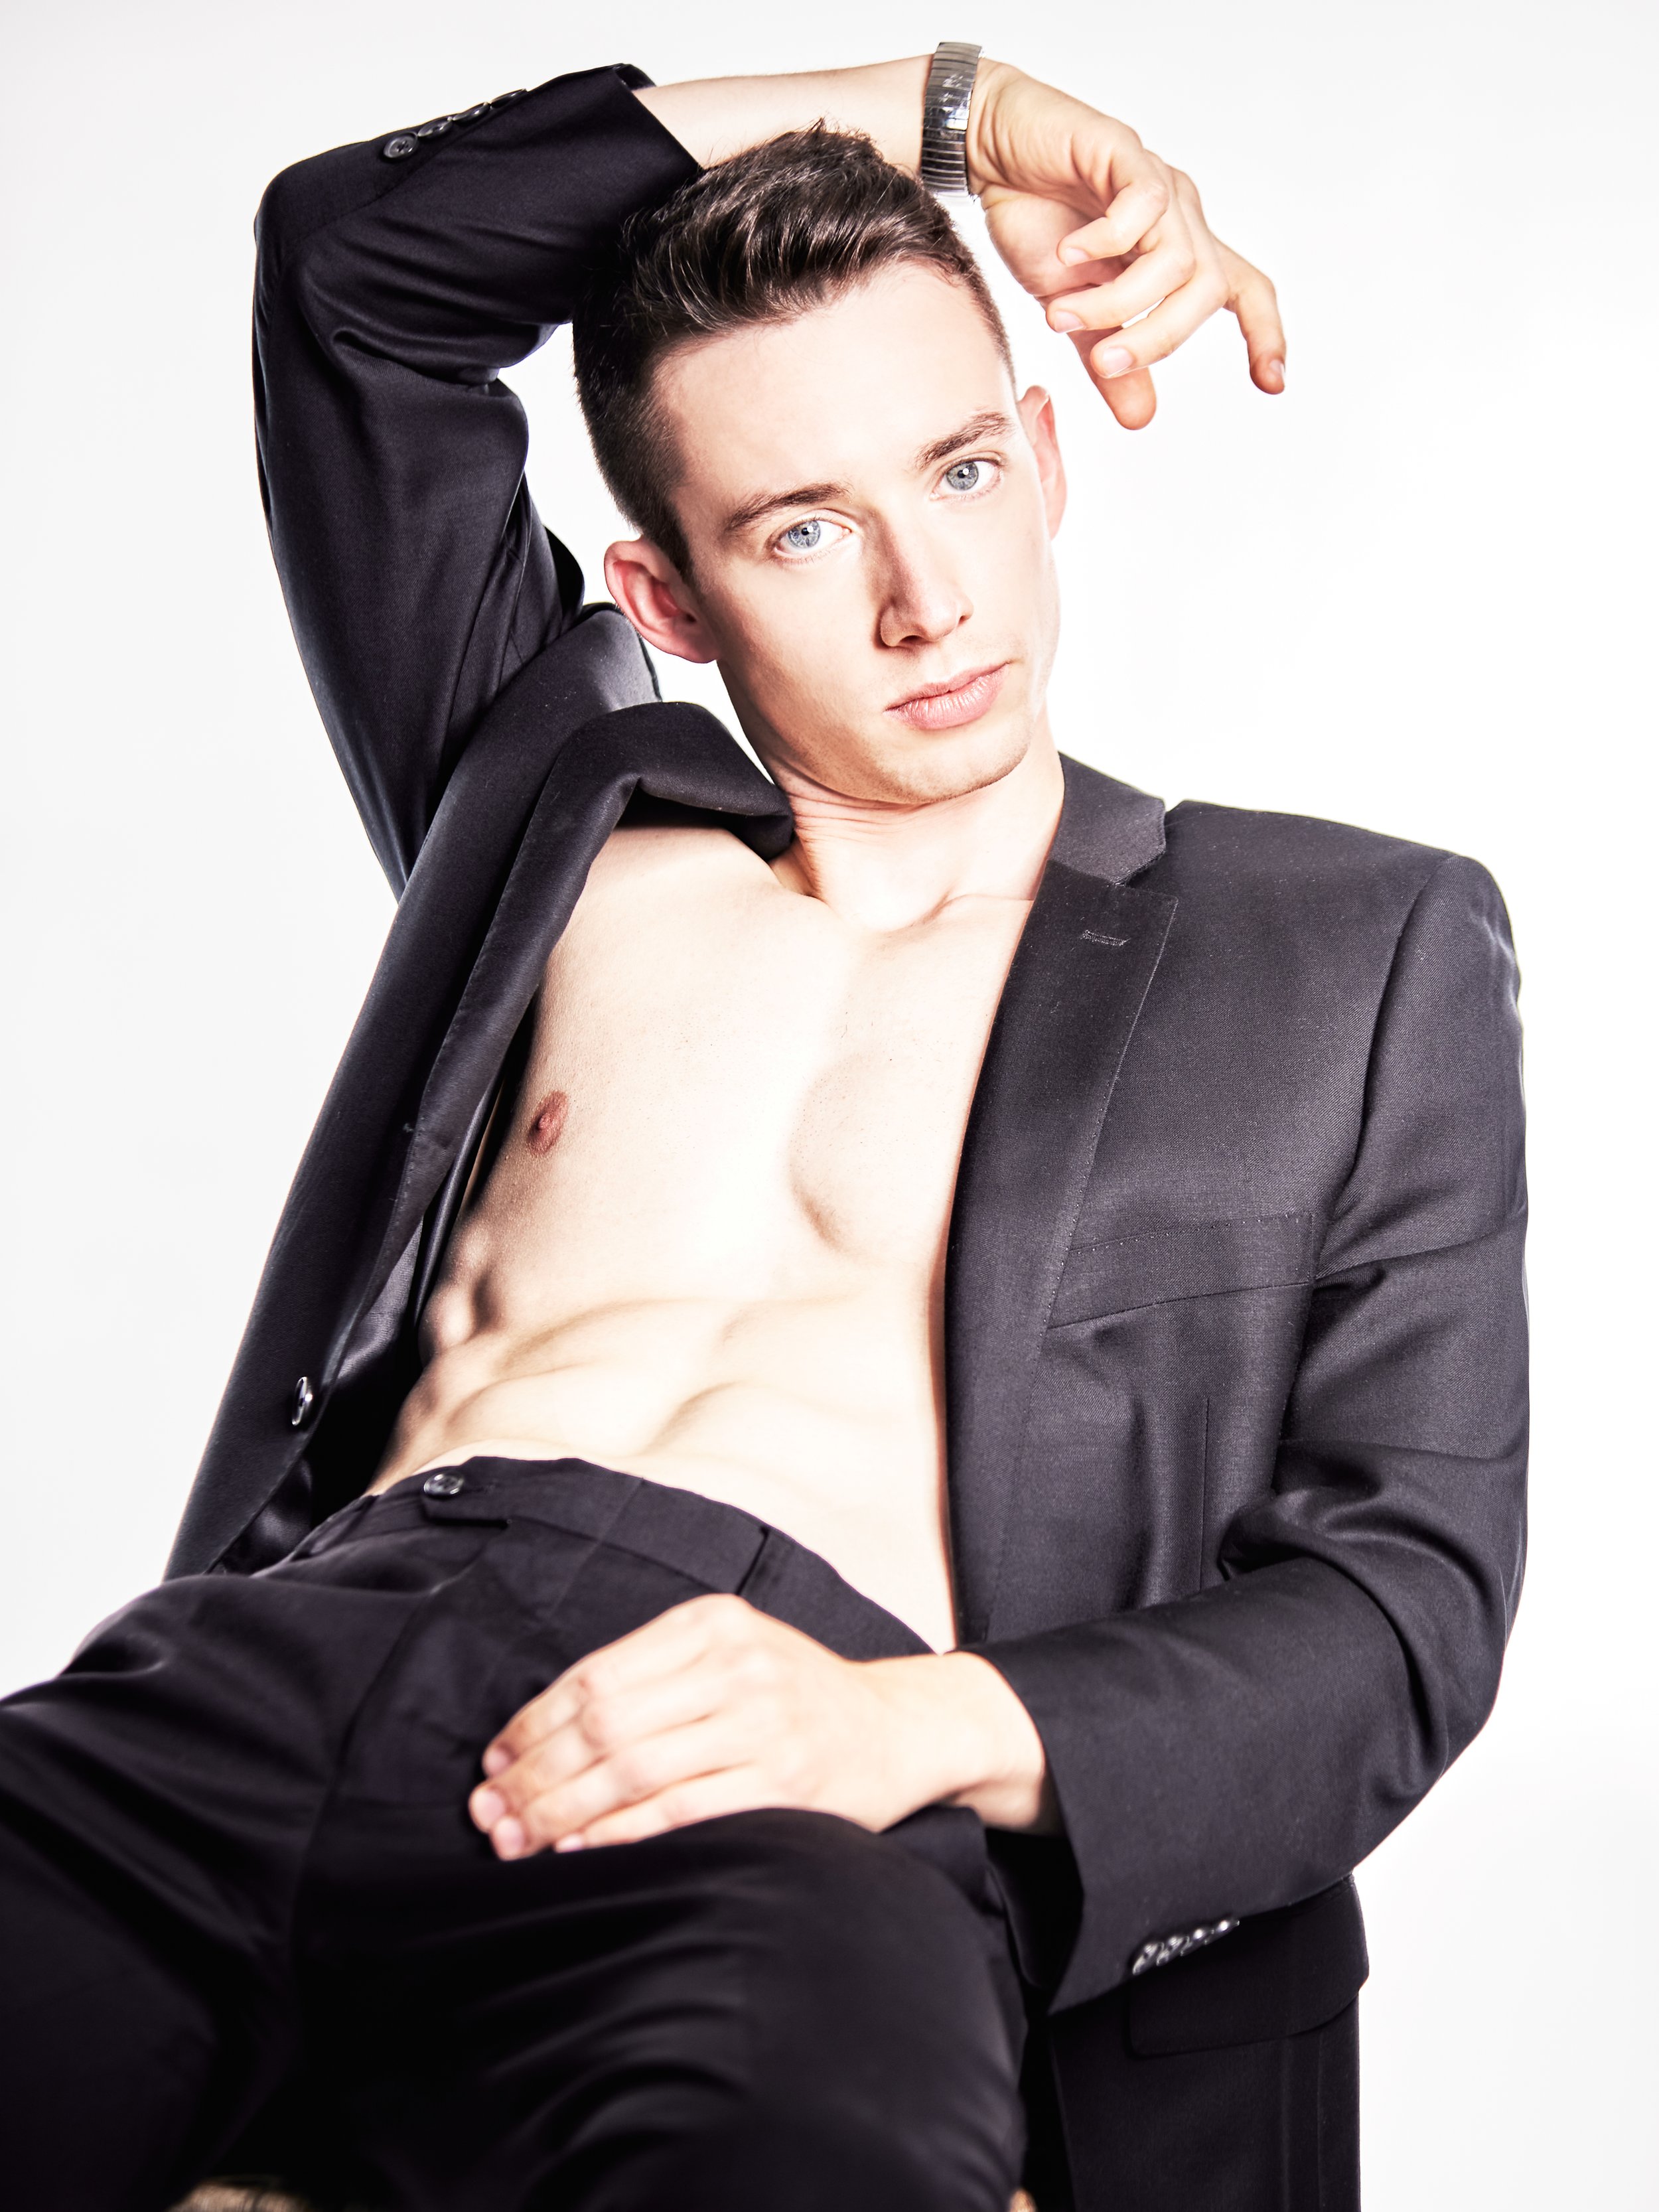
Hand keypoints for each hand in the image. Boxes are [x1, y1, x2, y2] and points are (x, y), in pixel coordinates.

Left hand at [468, 1593, 1050, 1854]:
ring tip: (518, 1839)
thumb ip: (652, 1676)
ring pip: (633, 1769)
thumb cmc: (796, 1696)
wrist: (898, 1728)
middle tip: (489, 1812)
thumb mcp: (730, 1652)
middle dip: (534, 1774)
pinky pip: (680, 1810)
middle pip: (604, 1724)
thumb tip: (540, 1733)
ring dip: (562, 1811)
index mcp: (711, 1623)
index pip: (595, 1675)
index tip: (494, 1762)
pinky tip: (581, 1848)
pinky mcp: (782, 1782)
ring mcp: (762, 1723)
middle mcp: (736, 1664)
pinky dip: (620, 1833)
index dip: (533, 1724)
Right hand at [969, 59, 1285, 427]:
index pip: (1242, 291)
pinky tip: (1068, 255)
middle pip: (1208, 288)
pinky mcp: (1124, 153)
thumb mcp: (1074, 311)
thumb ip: (1108, 359)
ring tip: (1065, 314)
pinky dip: (1105, 242)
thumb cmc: (1037, 220)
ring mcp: (1155, 185)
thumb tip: (1141, 416)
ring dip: (1119, 302)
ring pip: (1176, 258)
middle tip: (1104, 363)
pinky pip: (1142, 206)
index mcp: (1175, 253)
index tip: (1272, 382)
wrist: (993, 153)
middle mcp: (1177, 218)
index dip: (1265, 335)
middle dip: (1159, 338)